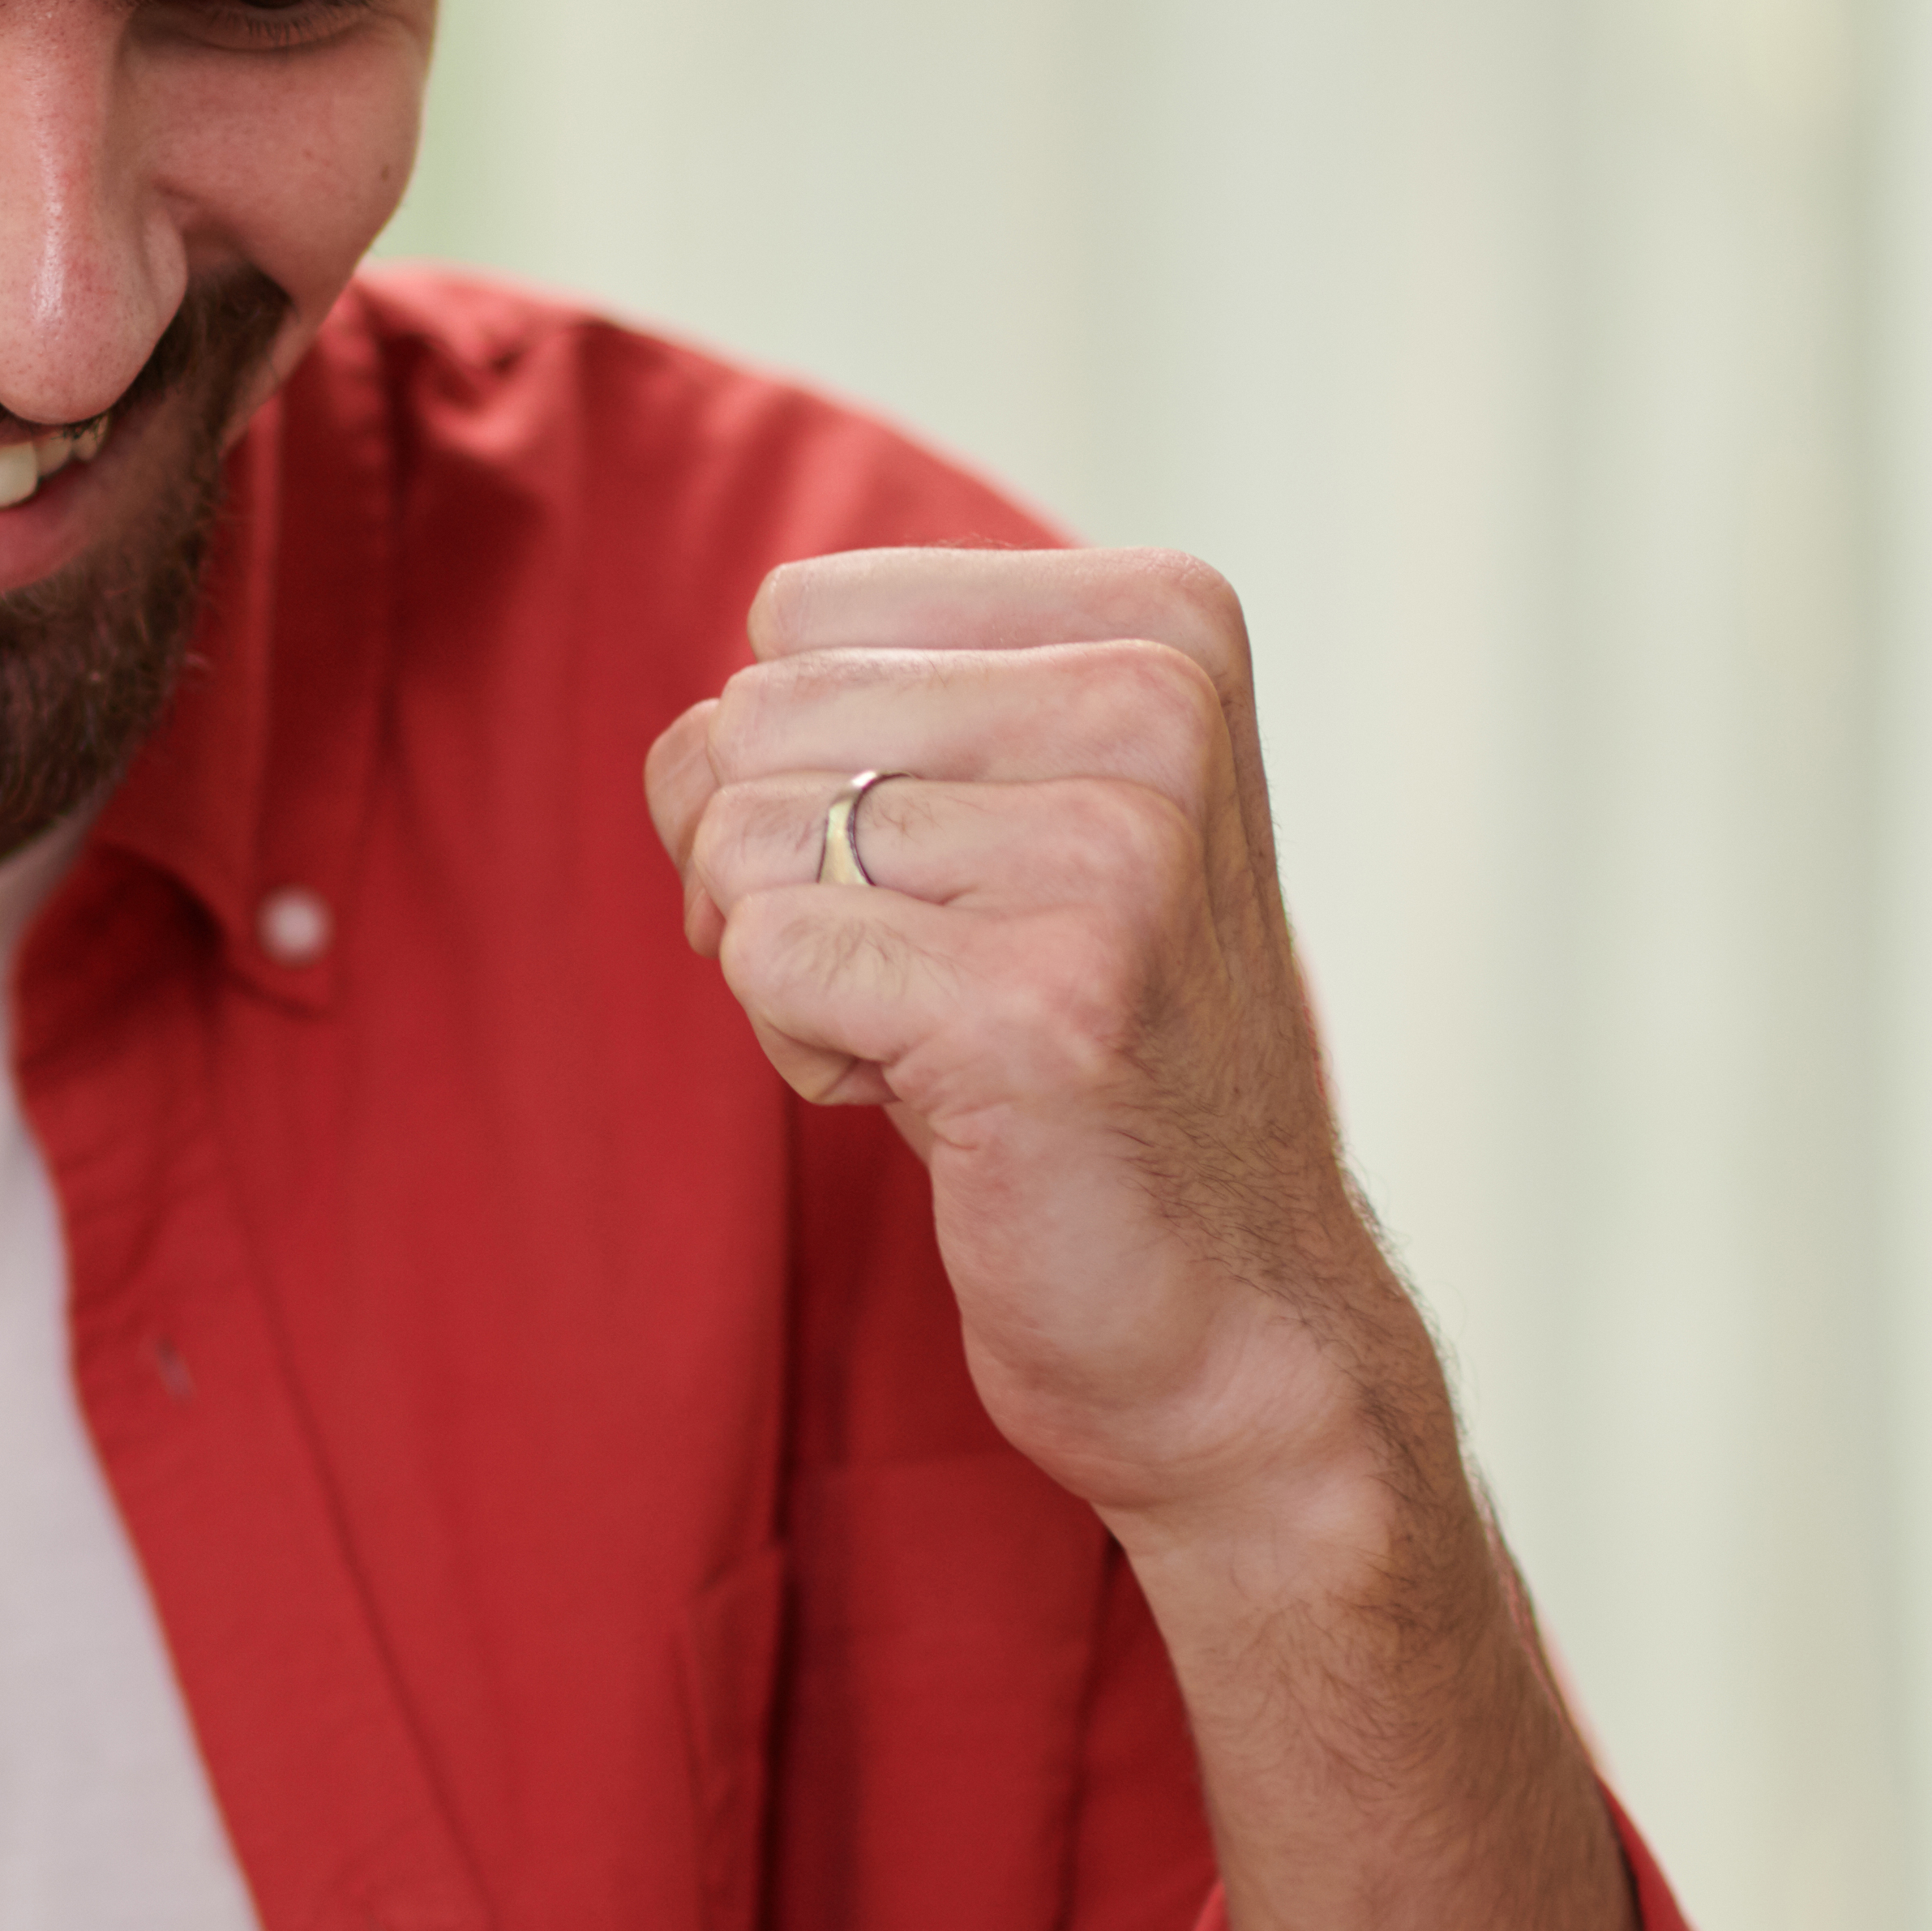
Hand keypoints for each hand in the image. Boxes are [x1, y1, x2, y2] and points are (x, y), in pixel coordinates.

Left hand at [643, 542, 1400, 1570]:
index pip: (798, 613)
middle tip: (929, 979)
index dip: (803, 764)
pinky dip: (803, 1052)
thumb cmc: (1087, 1053)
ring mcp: (1110, 853)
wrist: (1237, 1317)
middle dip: (775, 872)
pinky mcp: (1032, 1000)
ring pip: (737, 844)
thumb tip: (694, 729)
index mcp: (1164, 626)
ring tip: (945, 1039)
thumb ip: (887, 707)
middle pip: (748, 720)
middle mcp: (1155, 710)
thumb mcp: (1025, 815)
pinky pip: (760, 957)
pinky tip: (940, 1100)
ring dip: (791, 975)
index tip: (942, 873)